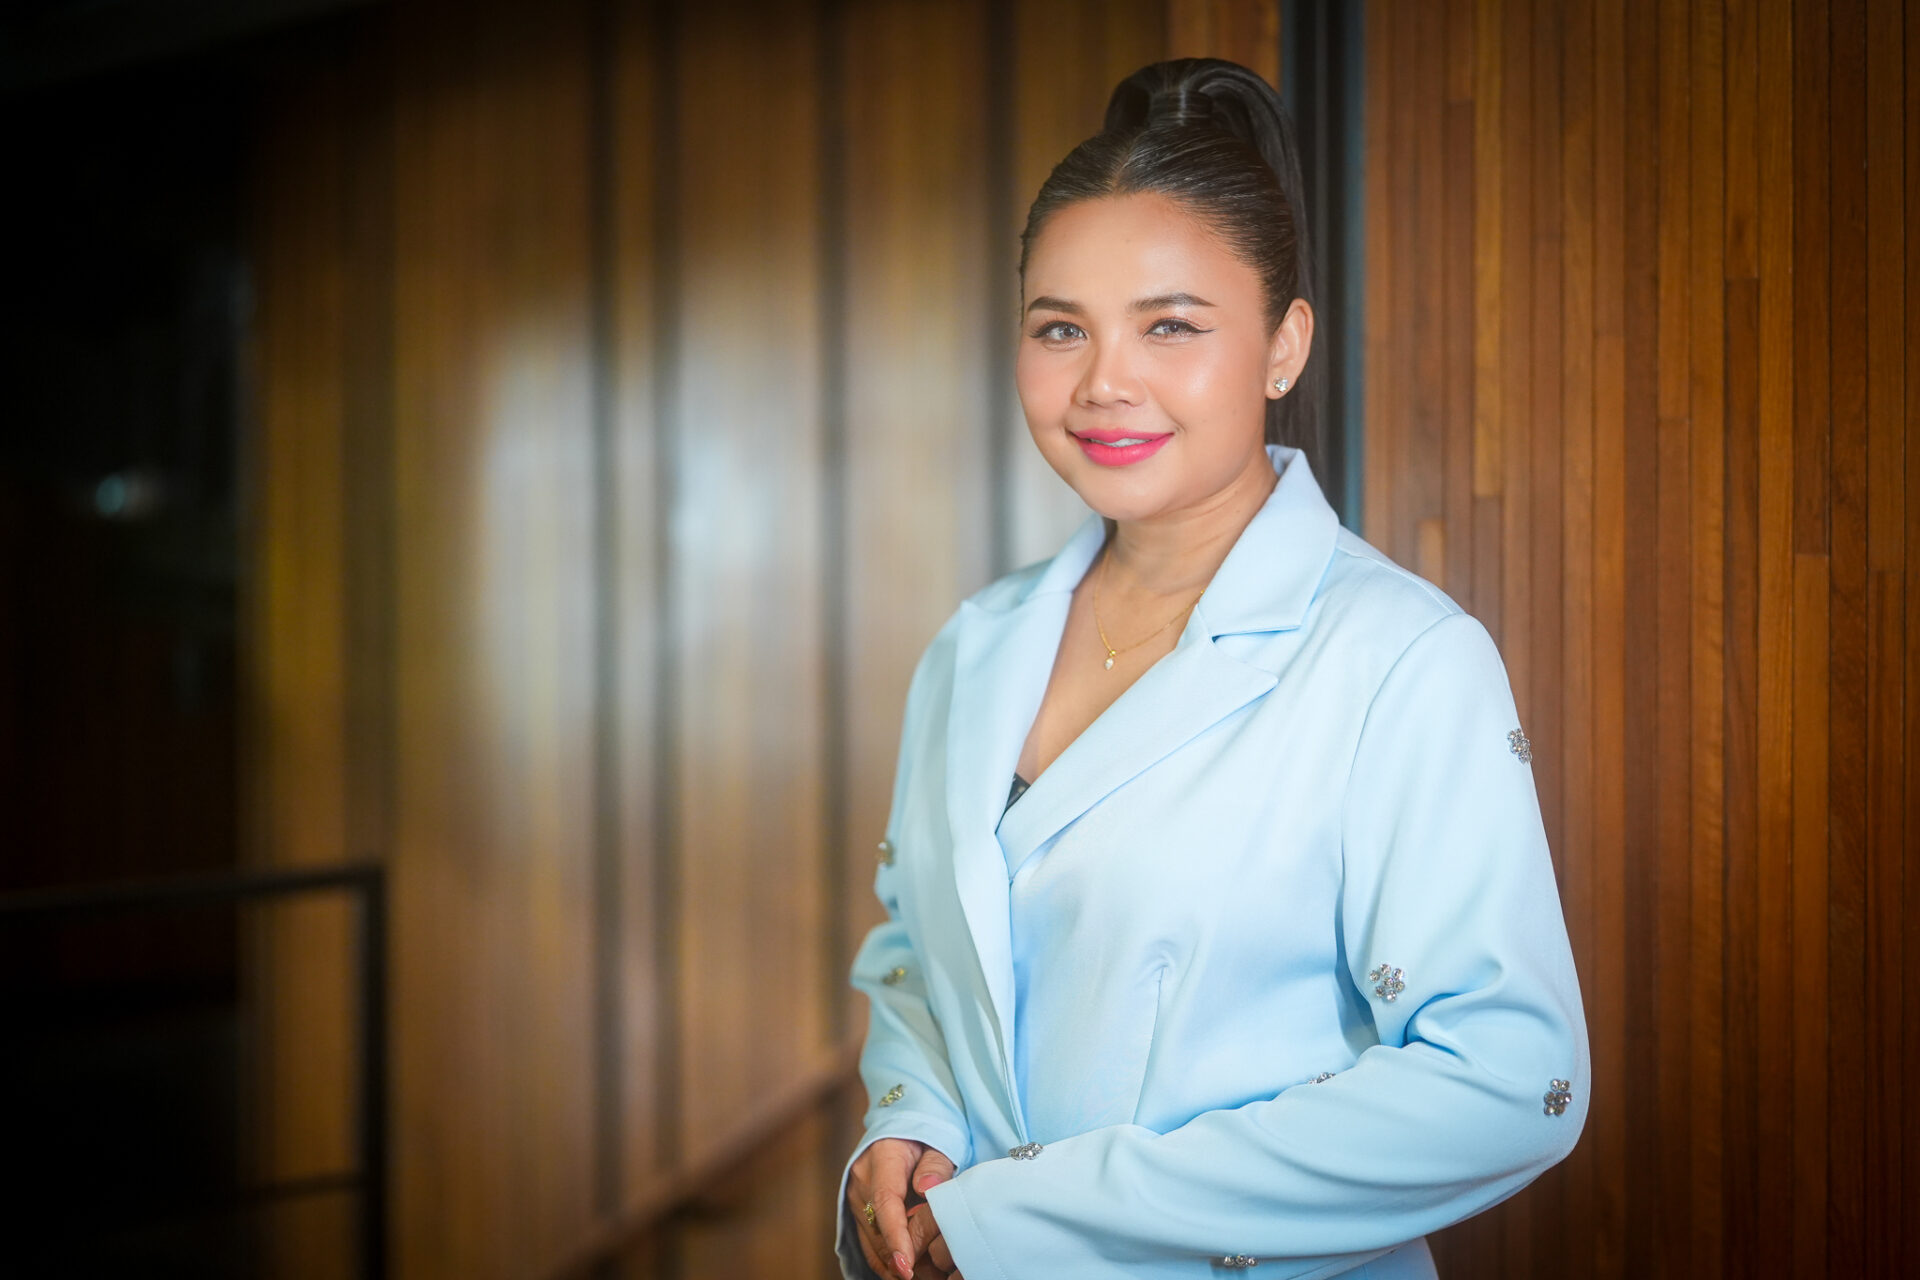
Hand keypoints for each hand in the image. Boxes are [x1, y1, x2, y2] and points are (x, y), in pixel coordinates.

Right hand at [847, 1139, 955, 1278]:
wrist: (899, 1128)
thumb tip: (928, 1189)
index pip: (885, 1202)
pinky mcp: (858, 1211)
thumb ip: (935, 1164)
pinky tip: (907, 1271)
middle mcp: (862, 1181)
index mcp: (882, 1159)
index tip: (906, 1264)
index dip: (896, 1236)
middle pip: (877, 1229)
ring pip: (871, 1241)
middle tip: (932, 1277)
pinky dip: (886, 1260)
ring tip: (925, 1278)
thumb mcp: (937, 1142)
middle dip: (900, 1259)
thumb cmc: (923, 1137)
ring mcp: (856, 1198)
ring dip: (894, 1265)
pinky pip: (869, 1243)